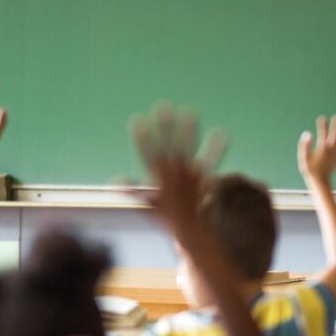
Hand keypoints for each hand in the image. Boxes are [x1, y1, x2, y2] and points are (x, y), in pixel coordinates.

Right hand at [128, 102, 227, 229]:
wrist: (188, 230)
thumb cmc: (166, 217)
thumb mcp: (146, 203)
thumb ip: (132, 189)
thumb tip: (114, 180)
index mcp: (158, 177)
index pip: (147, 152)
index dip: (141, 136)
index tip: (136, 120)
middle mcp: (172, 172)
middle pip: (167, 145)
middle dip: (165, 126)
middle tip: (163, 106)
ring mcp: (188, 174)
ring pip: (187, 148)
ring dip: (188, 130)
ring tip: (190, 110)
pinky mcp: (203, 177)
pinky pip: (210, 160)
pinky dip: (216, 148)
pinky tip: (221, 133)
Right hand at [298, 114, 335, 182]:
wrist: (320, 180)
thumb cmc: (310, 169)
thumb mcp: (304, 158)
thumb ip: (304, 145)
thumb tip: (307, 133)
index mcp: (322, 148)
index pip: (323, 133)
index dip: (322, 125)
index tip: (322, 118)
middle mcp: (332, 149)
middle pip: (335, 134)